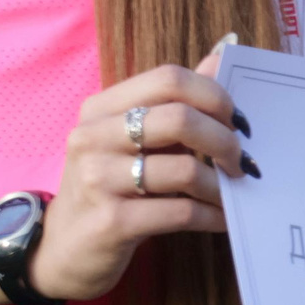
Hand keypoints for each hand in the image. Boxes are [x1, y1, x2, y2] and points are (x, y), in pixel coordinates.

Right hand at [30, 40, 251, 301]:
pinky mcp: (111, 222)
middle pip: (179, 119)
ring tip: (232, 194)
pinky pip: (180, 212)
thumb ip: (175, 100)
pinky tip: (222, 218)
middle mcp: (93, 137)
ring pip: (184, 170)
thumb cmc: (109, 187)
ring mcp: (97, 180)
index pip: (168, 79)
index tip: (238, 121)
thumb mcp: (132, 139)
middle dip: (225, 141)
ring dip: (220, 186)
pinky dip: (212, 215)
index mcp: (101, 108)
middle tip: (242, 161)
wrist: (62, 249)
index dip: (214, 96)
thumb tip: (222, 56)